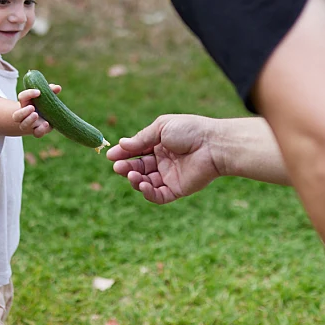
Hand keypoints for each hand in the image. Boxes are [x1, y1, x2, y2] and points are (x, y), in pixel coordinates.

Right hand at [14, 83, 60, 137]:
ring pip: (23, 125)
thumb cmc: (43, 104)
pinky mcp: (37, 131)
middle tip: (32, 107)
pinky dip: (40, 129)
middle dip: (23, 112)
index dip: (29, 94)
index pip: (22, 97)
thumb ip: (50, 91)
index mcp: (25, 103)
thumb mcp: (46, 96)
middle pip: (16, 116)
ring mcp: (30, 124)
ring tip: (36, 115)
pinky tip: (46, 124)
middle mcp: (24, 115)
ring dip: (29, 120)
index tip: (38, 92)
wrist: (45, 117)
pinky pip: (36, 133)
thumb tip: (57, 88)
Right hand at [106, 114, 221, 203]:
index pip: (136, 151)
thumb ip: (141, 139)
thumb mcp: (162, 128)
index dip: (123, 153)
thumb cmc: (190, 131)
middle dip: (126, 168)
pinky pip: (158, 195)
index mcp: (159, 144)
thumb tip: (121, 144)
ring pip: (145, 182)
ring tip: (131, 175)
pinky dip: (147, 192)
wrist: (214, 144)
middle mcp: (163, 161)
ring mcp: (170, 176)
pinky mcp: (177, 189)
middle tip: (117, 167)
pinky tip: (141, 185)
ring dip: (135, 180)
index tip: (111, 155)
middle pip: (138, 167)